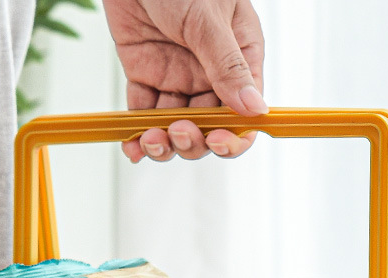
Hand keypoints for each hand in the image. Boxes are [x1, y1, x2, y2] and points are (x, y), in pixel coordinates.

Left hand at [102, 0, 265, 161]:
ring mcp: (177, 76)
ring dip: (163, 143)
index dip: (233, 135)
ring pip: (175, 127)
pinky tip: (132, 146)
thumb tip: (255, 109)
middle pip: (208, 127)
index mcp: (239, 57)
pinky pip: (143, 113)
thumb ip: (228, 65)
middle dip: (193, 140)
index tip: (217, 141)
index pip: (244, 111)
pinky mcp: (146, 75)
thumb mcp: (208, 19)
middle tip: (177, 132)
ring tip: (149, 140)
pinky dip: (136, 133)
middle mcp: (210, 73)